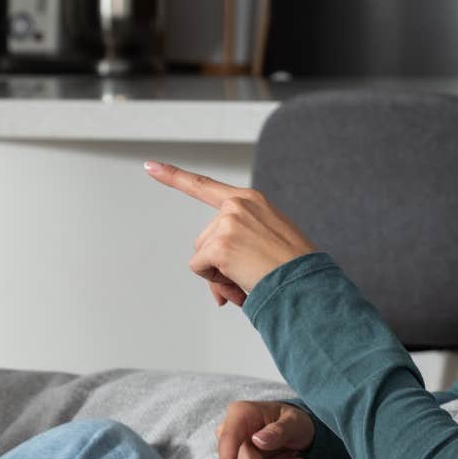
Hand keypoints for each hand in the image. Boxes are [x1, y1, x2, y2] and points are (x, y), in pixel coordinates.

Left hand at [144, 161, 316, 301]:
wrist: (307, 282)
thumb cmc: (294, 269)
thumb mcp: (266, 248)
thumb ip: (236, 256)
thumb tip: (217, 293)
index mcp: (251, 201)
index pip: (205, 185)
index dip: (174, 176)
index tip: (150, 165)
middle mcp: (237, 205)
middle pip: (203, 238)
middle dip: (218, 262)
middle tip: (248, 273)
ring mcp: (228, 222)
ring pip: (202, 255)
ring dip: (219, 273)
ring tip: (250, 276)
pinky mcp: (220, 243)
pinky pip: (201, 268)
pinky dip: (215, 280)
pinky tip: (241, 279)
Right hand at [215, 400, 315, 458]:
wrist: (291, 431)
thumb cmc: (291, 422)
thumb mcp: (295, 421)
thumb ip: (279, 430)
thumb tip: (258, 441)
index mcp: (239, 415)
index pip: (229, 440)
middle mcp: (227, 434)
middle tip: (296, 455)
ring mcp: (227, 455)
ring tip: (285, 458)